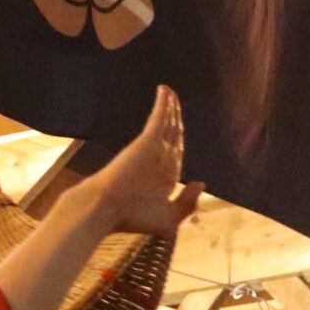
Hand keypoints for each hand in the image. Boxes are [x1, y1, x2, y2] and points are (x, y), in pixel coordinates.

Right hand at [87, 86, 204, 238]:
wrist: (108, 209)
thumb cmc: (134, 218)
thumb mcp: (170, 218)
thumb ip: (188, 202)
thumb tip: (200, 182)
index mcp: (165, 178)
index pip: (176, 154)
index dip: (179, 141)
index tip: (180, 130)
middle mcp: (161, 160)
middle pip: (173, 134)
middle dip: (175, 118)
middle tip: (175, 103)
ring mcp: (155, 149)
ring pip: (168, 123)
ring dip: (171, 107)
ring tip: (170, 92)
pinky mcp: (148, 140)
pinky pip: (160, 117)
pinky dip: (164, 104)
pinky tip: (166, 91)